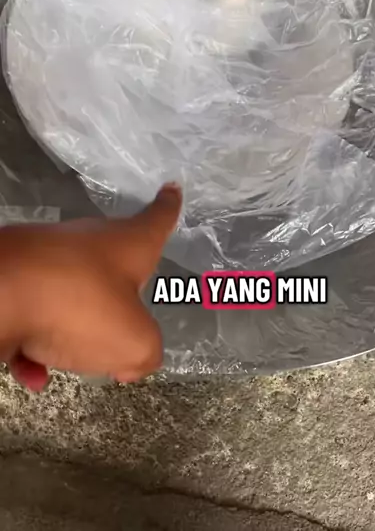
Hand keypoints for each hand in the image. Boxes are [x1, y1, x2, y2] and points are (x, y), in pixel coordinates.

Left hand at [0, 183, 181, 391]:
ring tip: (71, 360)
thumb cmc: (80, 304)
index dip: (169, 207)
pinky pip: (33, 317)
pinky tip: (31, 372)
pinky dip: (35, 347)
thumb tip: (133, 361)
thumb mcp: (134, 340)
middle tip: (128, 318)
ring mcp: (47, 259)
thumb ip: (146, 352)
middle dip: (121, 288)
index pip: (157, 220)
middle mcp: (88, 243)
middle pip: (113, 260)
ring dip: (73, 329)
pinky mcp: (13, 279)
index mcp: (128, 245)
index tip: (172, 189)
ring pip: (70, 296)